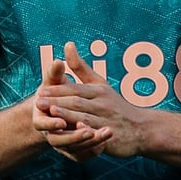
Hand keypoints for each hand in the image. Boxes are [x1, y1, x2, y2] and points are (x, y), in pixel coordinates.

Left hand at [36, 41, 147, 159]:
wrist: (142, 127)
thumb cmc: (116, 105)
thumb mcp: (100, 84)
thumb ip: (80, 67)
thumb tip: (67, 44)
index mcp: (98, 91)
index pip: (74, 89)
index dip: (57, 90)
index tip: (40, 90)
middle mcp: (102, 103)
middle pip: (77, 101)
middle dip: (57, 101)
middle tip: (38, 102)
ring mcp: (107, 120)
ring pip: (85, 117)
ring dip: (68, 115)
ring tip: (51, 114)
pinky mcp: (111, 136)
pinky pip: (97, 134)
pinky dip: (88, 132)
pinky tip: (77, 131)